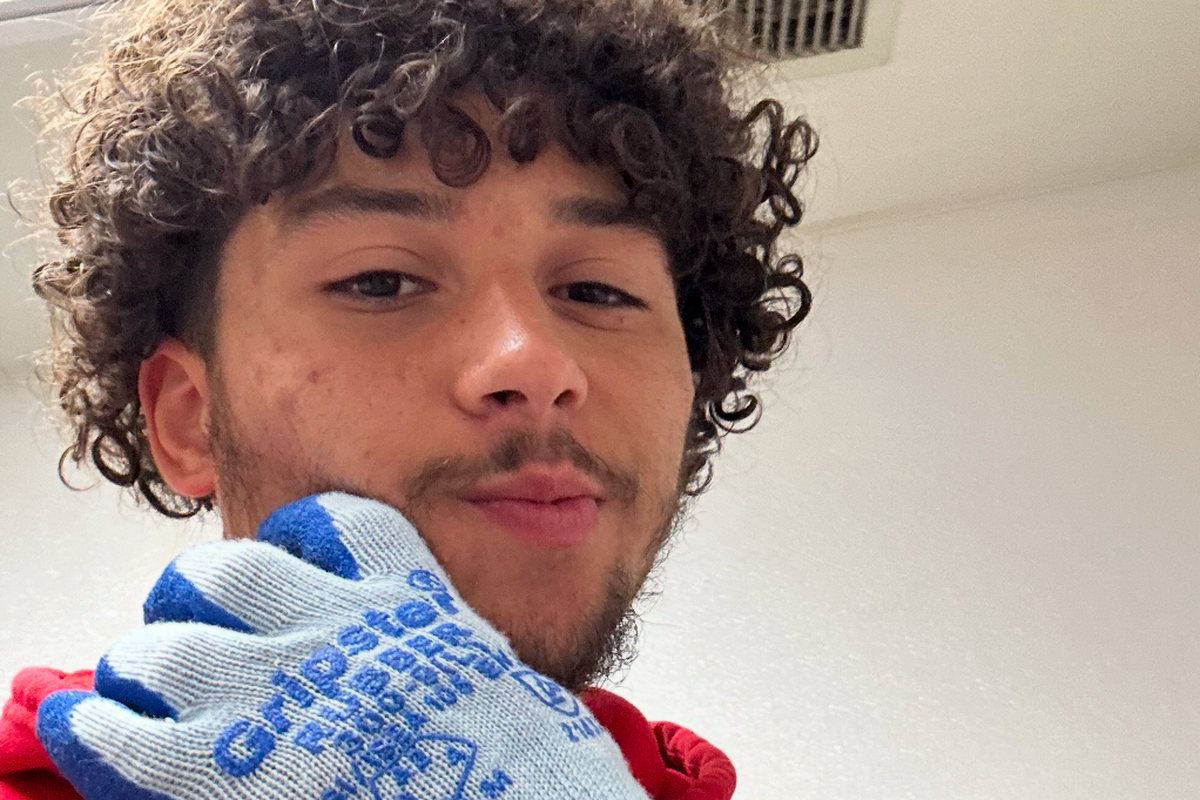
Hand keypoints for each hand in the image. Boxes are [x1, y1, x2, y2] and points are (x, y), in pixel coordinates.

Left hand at [37, 492, 648, 799]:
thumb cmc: (532, 775)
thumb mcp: (500, 683)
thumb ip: (441, 651)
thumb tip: (405, 662)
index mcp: (409, 604)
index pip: (331, 528)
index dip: (291, 543)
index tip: (280, 560)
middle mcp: (338, 630)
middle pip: (232, 573)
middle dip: (199, 594)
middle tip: (188, 623)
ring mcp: (282, 693)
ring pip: (172, 645)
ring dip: (146, 662)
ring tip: (138, 682)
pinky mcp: (229, 771)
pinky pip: (132, 731)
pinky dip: (96, 726)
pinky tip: (83, 725)